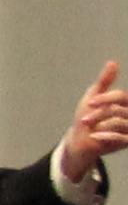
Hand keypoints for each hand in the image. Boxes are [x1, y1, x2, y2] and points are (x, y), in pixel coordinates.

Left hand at [60, 62, 127, 184]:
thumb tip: (113, 62)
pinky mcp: (127, 141)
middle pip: (117, 110)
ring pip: (118, 122)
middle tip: (84, 120)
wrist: (81, 141)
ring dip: (100, 125)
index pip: (121, 96)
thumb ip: (104, 81)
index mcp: (125, 103)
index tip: (89, 103)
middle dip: (98, 114)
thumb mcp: (93, 97)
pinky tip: (94, 137)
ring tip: (91, 130)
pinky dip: (105, 136)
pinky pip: (122, 137)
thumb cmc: (88, 117)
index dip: (105, 99)